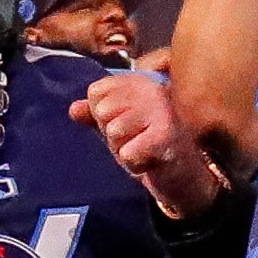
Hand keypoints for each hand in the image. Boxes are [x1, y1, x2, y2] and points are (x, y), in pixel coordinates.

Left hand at [73, 70, 226, 218]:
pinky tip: (151, 162)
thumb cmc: (149, 147)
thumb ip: (94, 115)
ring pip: (114, 132)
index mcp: (138, 82)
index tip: (128, 126)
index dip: (103, 117)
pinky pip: (127, 154)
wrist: (183, 175)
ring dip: (125, 150)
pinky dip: (135, 165)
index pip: (96, 93)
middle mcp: (151, 89)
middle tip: (138, 141)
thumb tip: (73, 109)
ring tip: (144, 150)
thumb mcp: (118, 128)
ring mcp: (162, 110)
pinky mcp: (166, 135)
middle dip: (113, 136)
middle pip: (103, 112)